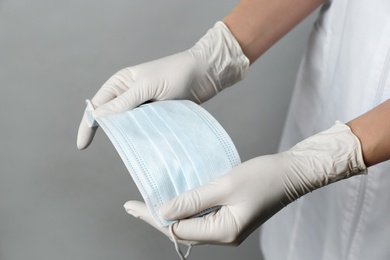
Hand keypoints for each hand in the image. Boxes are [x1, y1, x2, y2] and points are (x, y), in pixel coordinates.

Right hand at [77, 21, 248, 149]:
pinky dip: (141, 135)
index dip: (88, 124)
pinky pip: (143, 127)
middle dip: (107, 132)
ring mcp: (143, 105)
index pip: (97, 105)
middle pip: (111, 117)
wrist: (204, 74)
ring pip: (128, 125)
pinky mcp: (156, 114)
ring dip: (126, 135)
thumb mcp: (147, 87)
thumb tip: (97, 116)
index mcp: (121, 82)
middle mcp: (129, 94)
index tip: (82, 145)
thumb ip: (123, 102)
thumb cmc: (175, 74)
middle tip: (110, 148)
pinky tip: (141, 145)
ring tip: (127, 148)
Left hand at [124, 122, 365, 245]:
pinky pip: (202, 218)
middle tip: (134, 206)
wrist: (291, 173)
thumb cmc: (263, 177)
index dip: (152, 217)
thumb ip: (193, 199)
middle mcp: (224, 235)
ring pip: (191, 225)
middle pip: (182, 231)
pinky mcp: (231, 219)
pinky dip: (186, 210)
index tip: (132, 206)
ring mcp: (228, 228)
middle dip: (156, 218)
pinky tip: (176, 200)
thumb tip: (164, 212)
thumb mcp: (225, 185)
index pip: (177, 229)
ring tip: (149, 204)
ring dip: (171, 215)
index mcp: (223, 231)